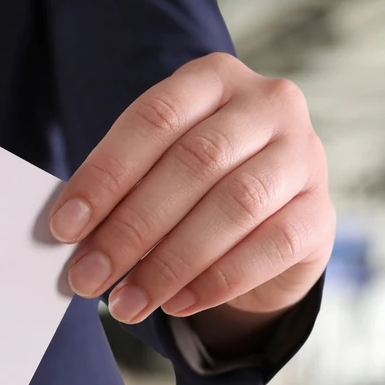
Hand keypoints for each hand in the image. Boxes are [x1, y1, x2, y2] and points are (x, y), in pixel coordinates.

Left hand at [48, 52, 334, 330]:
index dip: (105, 176)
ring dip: (169, 263)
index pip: (153, 120)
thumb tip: (70, 236)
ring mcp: (302, 156)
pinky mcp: (320, 213)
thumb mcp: (153, 169)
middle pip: (194, 164)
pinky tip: (177, 305)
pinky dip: (217, 281)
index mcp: (210, 79)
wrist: (265, 212)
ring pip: (234, 206)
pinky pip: (271, 247)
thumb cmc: (189, 184)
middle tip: (87, 277)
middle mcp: (266, 105)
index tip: (64, 228)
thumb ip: (118, 192)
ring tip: (126, 303)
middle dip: (131, 229)